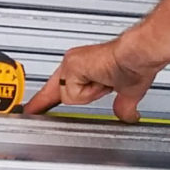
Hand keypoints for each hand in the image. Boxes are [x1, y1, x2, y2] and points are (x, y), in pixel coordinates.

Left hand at [23, 37, 161, 119]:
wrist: (138, 55)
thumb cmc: (136, 65)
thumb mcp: (126, 92)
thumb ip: (122, 105)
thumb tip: (128, 114)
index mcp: (83, 66)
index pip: (58, 88)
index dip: (44, 100)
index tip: (32, 109)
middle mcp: (73, 62)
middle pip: (63, 95)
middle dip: (85, 95)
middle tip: (103, 82)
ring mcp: (71, 63)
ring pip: (69, 97)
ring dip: (91, 94)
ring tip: (106, 80)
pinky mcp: (71, 66)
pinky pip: (73, 94)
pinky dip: (90, 92)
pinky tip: (101, 79)